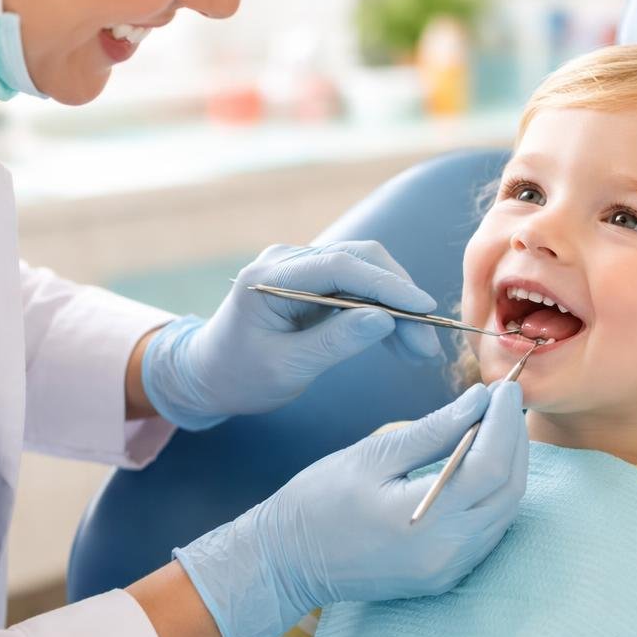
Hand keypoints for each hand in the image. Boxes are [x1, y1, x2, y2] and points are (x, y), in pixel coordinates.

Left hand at [141, 241, 443, 429]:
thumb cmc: (239, 376)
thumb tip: (384, 319)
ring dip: (397, 309)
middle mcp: (287, 261)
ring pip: (365, 274)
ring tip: (421, 351)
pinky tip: (403, 343)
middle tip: (428, 342)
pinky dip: (382, 314)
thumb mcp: (287, 368)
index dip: (387, 285)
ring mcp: (301, 268)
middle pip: (360, 261)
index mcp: (270, 276)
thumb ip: (335, 342)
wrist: (208, 376)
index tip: (424, 308)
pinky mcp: (313, 283)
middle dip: (400, 299)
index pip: (340, 266)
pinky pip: (357, 289)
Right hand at [173, 381, 528, 636]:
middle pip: (509, 490)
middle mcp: (447, 553)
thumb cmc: (319, 502)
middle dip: (515, 440)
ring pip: (505, 512)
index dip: (504, 422)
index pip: (490, 465)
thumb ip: (433, 429)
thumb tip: (479, 400)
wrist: (285, 562)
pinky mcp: (445, 577)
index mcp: (426, 519)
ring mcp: (448, 570)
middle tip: (506, 402)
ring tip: (499, 425)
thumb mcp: (374, 454)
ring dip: (511, 466)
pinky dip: (496, 494)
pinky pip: (489, 531)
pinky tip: (485, 464)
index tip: (504, 389)